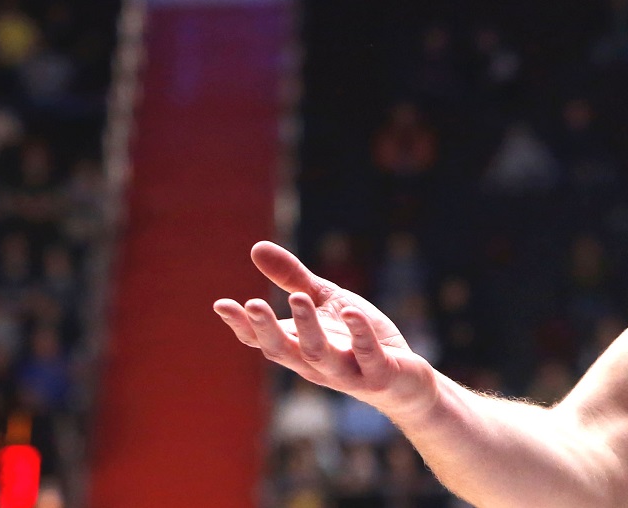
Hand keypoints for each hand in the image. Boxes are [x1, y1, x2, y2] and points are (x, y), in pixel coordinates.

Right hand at [214, 241, 440, 417]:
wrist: (406, 380)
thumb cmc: (358, 339)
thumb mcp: (325, 302)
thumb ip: (293, 279)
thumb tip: (256, 247)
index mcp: (299, 347)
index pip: (263, 340)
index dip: (242, 325)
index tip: (222, 304)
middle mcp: (316, 365)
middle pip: (283, 351)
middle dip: (267, 329)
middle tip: (252, 304)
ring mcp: (347, 372)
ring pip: (320, 355)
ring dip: (307, 328)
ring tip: (298, 298)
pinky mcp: (379, 374)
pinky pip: (367, 356)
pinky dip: (359, 335)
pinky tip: (351, 311)